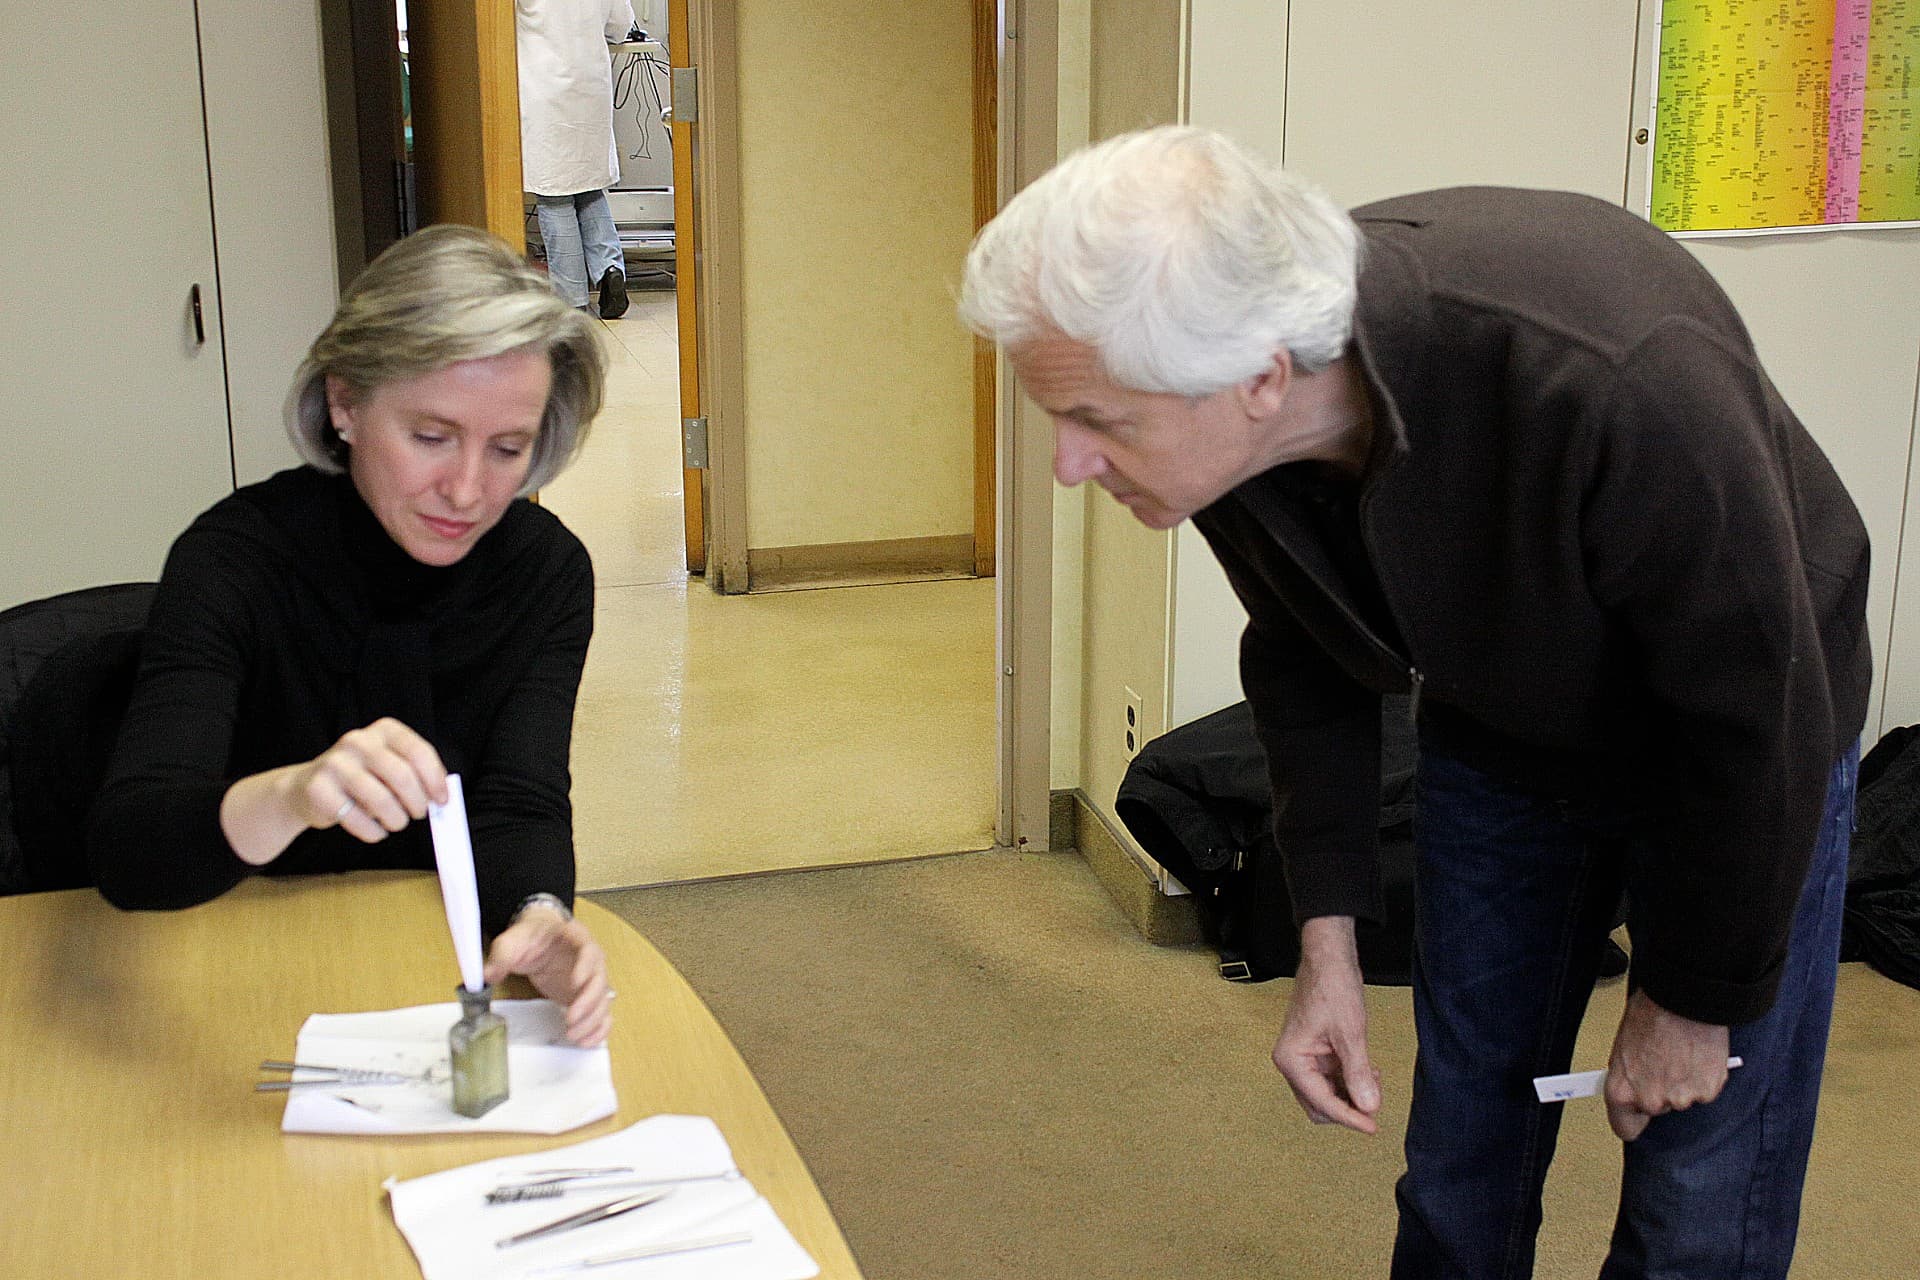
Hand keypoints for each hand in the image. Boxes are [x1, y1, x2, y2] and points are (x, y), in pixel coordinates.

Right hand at [288, 717, 448, 843]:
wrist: (307, 787)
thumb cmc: (361, 778)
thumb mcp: (390, 765)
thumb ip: (416, 775)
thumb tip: (441, 797)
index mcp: (383, 730)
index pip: (418, 752)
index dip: (435, 780)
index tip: (442, 800)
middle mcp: (358, 741)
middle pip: (401, 776)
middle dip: (417, 802)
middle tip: (419, 814)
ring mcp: (335, 763)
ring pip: (381, 800)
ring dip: (396, 819)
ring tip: (396, 822)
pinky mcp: (318, 789)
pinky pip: (357, 819)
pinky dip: (374, 832)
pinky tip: (376, 831)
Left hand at [485, 905, 611, 1047]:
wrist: (537, 941)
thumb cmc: (529, 938)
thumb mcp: (512, 942)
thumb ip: (501, 956)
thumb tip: (488, 975)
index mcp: (575, 938)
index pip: (590, 950)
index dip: (586, 966)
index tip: (575, 982)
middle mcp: (590, 959)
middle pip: (600, 980)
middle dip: (588, 1002)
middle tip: (570, 1018)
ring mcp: (591, 980)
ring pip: (602, 1000)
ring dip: (591, 1020)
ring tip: (572, 1035)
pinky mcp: (586, 997)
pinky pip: (601, 1014)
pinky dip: (598, 1029)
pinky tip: (585, 1041)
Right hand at [1272, 916, 1381, 1132]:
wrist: (1329, 959)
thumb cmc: (1333, 989)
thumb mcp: (1351, 1034)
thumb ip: (1359, 1074)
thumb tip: (1368, 1108)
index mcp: (1291, 1060)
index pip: (1321, 1102)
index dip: (1349, 1117)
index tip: (1373, 1126)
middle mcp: (1292, 1062)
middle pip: (1319, 1106)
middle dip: (1347, 1108)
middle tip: (1375, 1104)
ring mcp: (1303, 1058)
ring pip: (1327, 1093)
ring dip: (1350, 1095)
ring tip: (1375, 1083)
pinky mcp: (1314, 1051)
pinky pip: (1331, 1078)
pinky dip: (1350, 1080)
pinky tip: (1369, 1073)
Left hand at [1603, 989, 1731, 1140]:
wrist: (1682, 999)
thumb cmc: (1650, 1014)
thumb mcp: (1623, 1046)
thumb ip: (1628, 1074)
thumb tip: (1632, 1083)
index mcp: (1621, 1091)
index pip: (1625, 1128)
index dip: (1632, 1119)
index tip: (1637, 1115)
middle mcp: (1650, 1101)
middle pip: (1657, 1109)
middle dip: (1661, 1091)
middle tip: (1663, 1063)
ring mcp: (1681, 1099)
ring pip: (1683, 1098)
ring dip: (1684, 1082)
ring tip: (1681, 1052)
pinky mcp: (1708, 1091)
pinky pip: (1704, 1090)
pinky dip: (1704, 1076)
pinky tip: (1697, 1054)